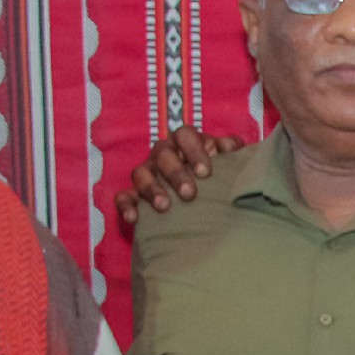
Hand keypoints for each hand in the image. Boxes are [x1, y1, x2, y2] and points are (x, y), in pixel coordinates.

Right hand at [113, 125, 246, 225]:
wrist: (206, 199)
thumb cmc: (217, 174)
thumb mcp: (227, 160)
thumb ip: (230, 150)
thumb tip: (230, 147)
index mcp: (186, 142)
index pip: (185, 135)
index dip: (194, 151)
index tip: (205, 172)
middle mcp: (164, 154)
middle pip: (163, 155)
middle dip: (176, 174)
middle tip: (189, 194)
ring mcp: (147, 172)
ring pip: (141, 173)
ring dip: (151, 189)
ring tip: (164, 207)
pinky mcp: (134, 193)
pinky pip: (124, 195)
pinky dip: (126, 205)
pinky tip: (133, 218)